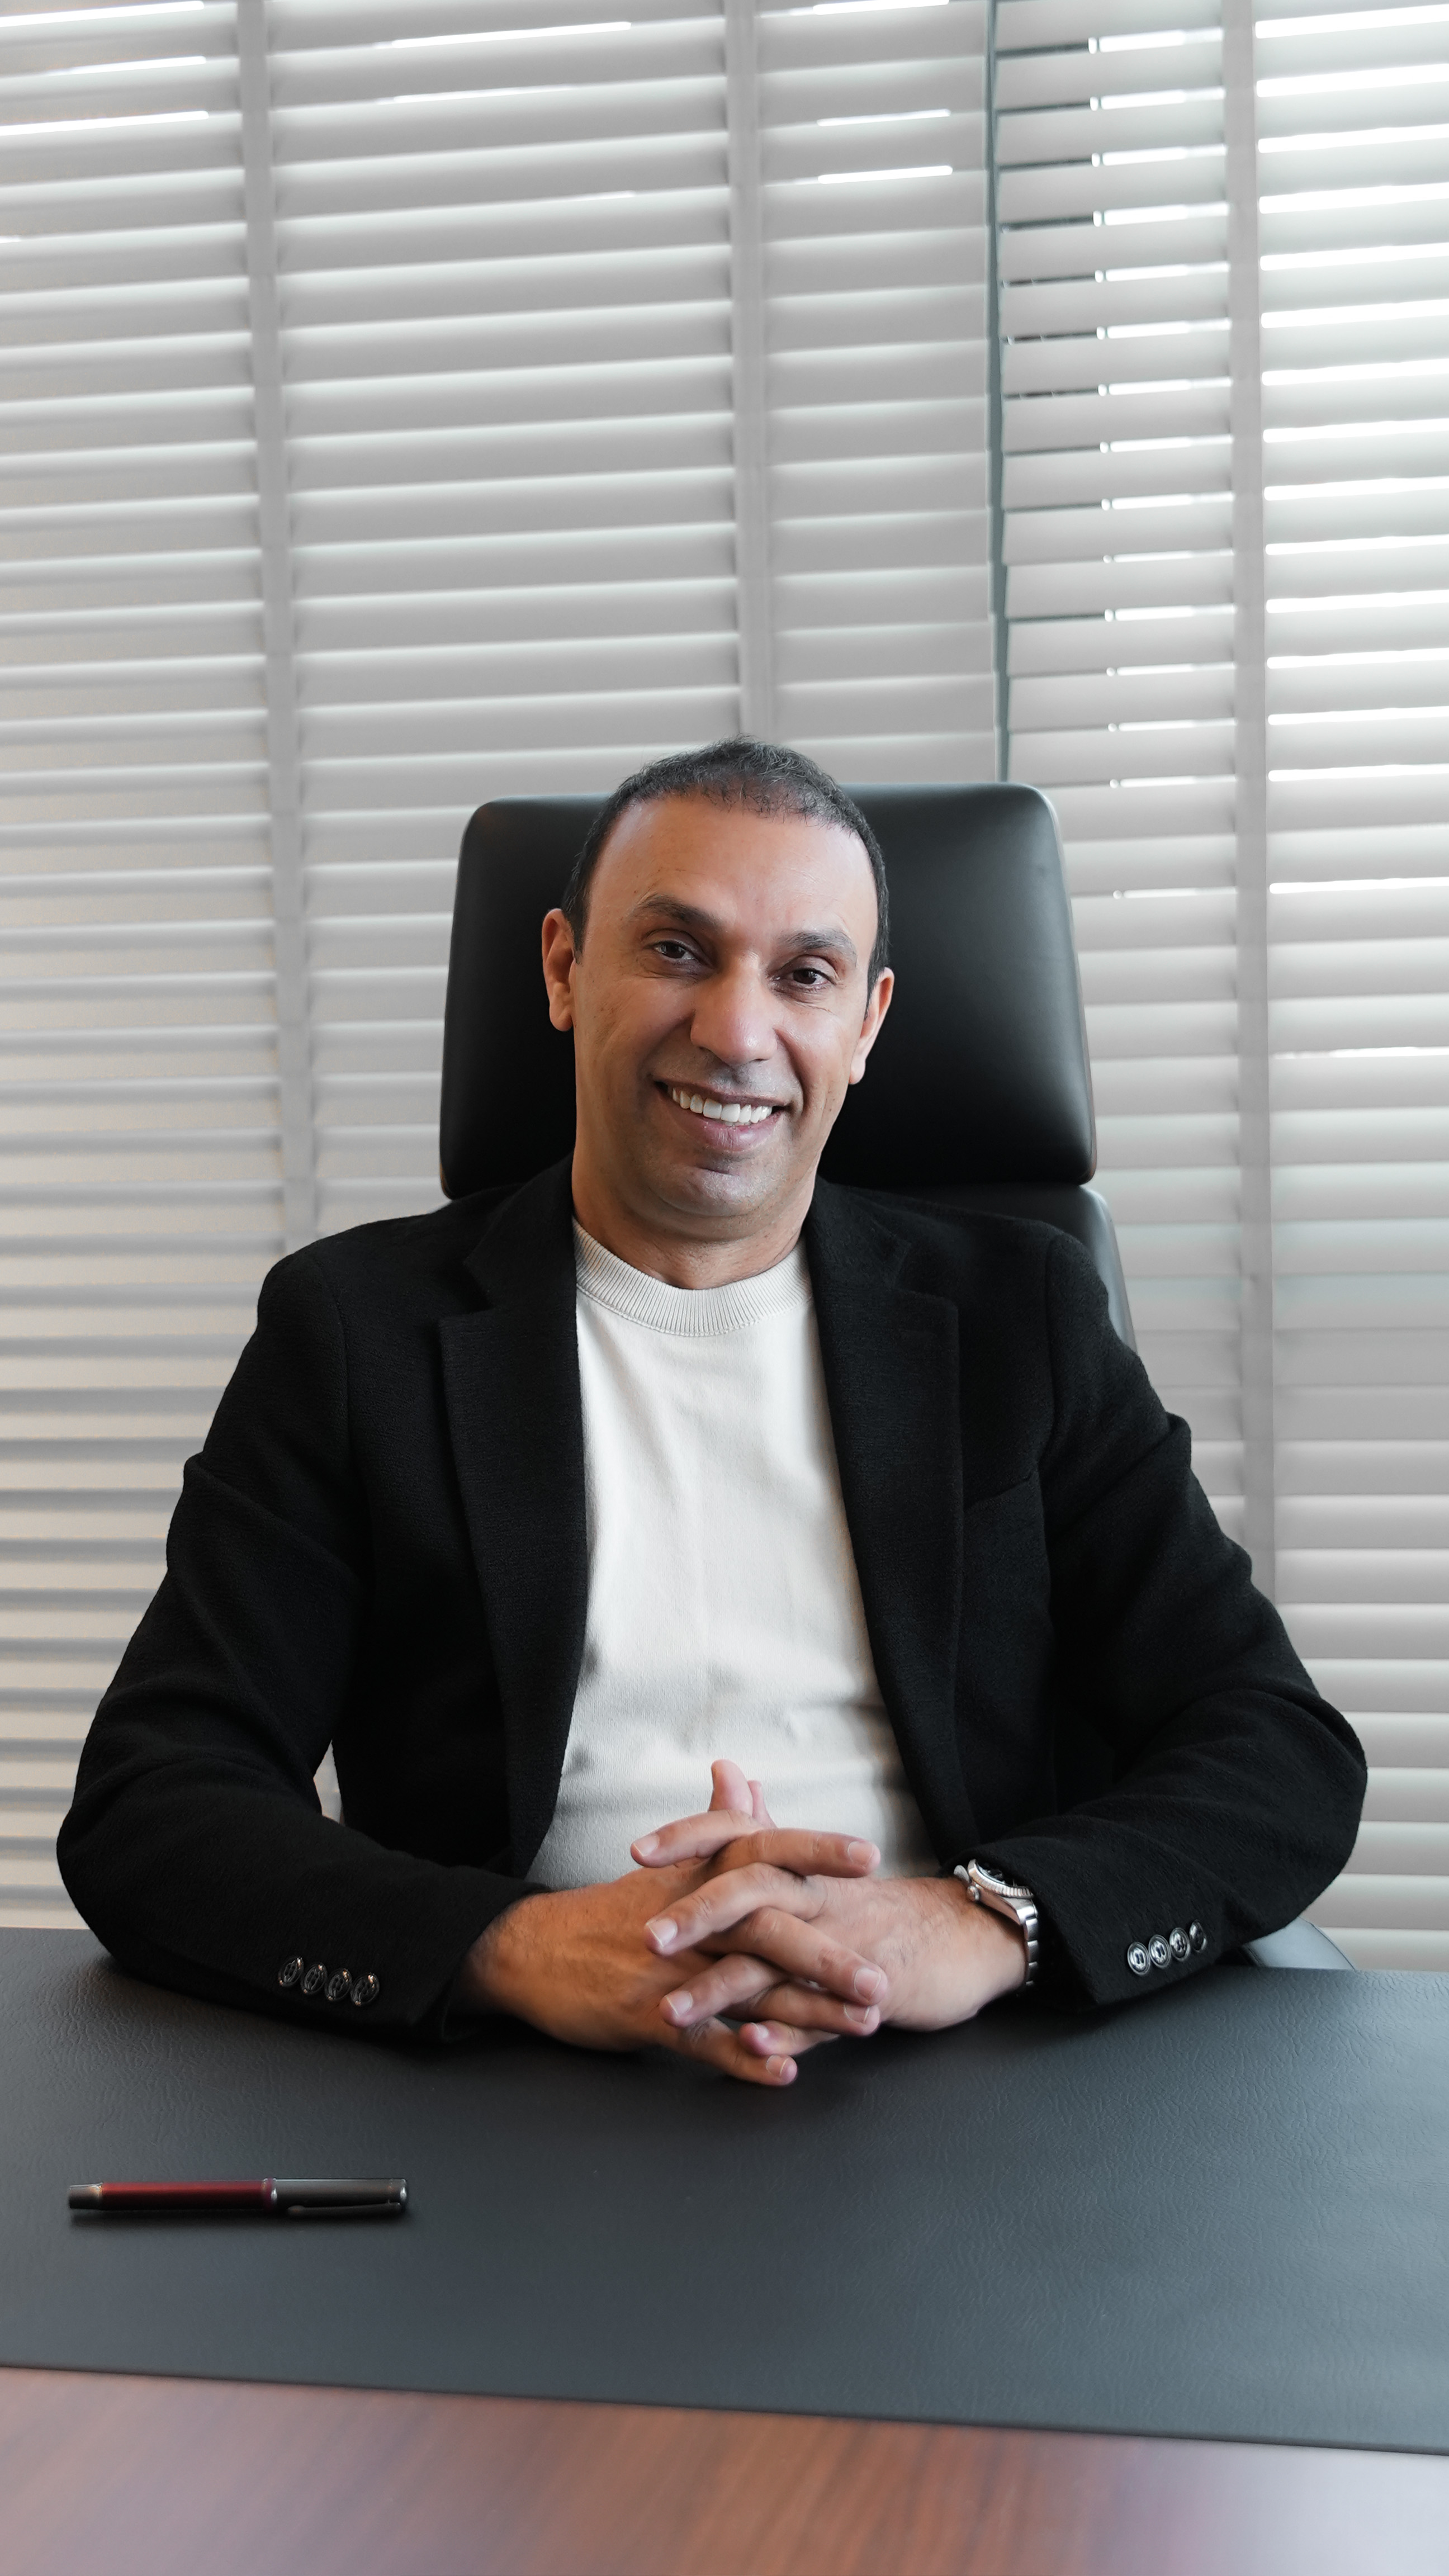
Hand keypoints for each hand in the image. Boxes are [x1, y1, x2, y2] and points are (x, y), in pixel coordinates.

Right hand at [461, 1788, 883, 2088]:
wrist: (529, 1951)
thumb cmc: (606, 1913)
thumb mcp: (664, 1866)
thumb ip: (713, 1825)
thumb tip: (738, 1774)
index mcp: (697, 1877)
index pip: (764, 1852)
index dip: (816, 1851)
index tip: (871, 1854)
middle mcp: (690, 1920)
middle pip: (766, 1929)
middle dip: (829, 1955)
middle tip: (882, 1977)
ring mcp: (670, 1970)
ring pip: (748, 1989)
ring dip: (807, 2012)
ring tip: (861, 2027)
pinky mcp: (646, 2015)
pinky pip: (704, 2040)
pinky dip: (745, 2057)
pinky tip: (786, 2072)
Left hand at [632, 1773, 1027, 2049]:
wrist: (959, 1939)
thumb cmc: (872, 1904)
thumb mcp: (817, 1863)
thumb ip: (763, 1823)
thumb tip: (726, 1772)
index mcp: (799, 1866)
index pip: (738, 1837)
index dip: (689, 1840)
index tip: (636, 1850)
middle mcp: (816, 1900)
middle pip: (751, 1896)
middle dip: (696, 1916)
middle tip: (646, 1937)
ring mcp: (840, 1950)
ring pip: (772, 1968)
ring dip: (720, 1991)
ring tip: (669, 2012)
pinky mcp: (863, 1999)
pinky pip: (815, 2023)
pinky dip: (784, 2036)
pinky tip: (748, 2047)